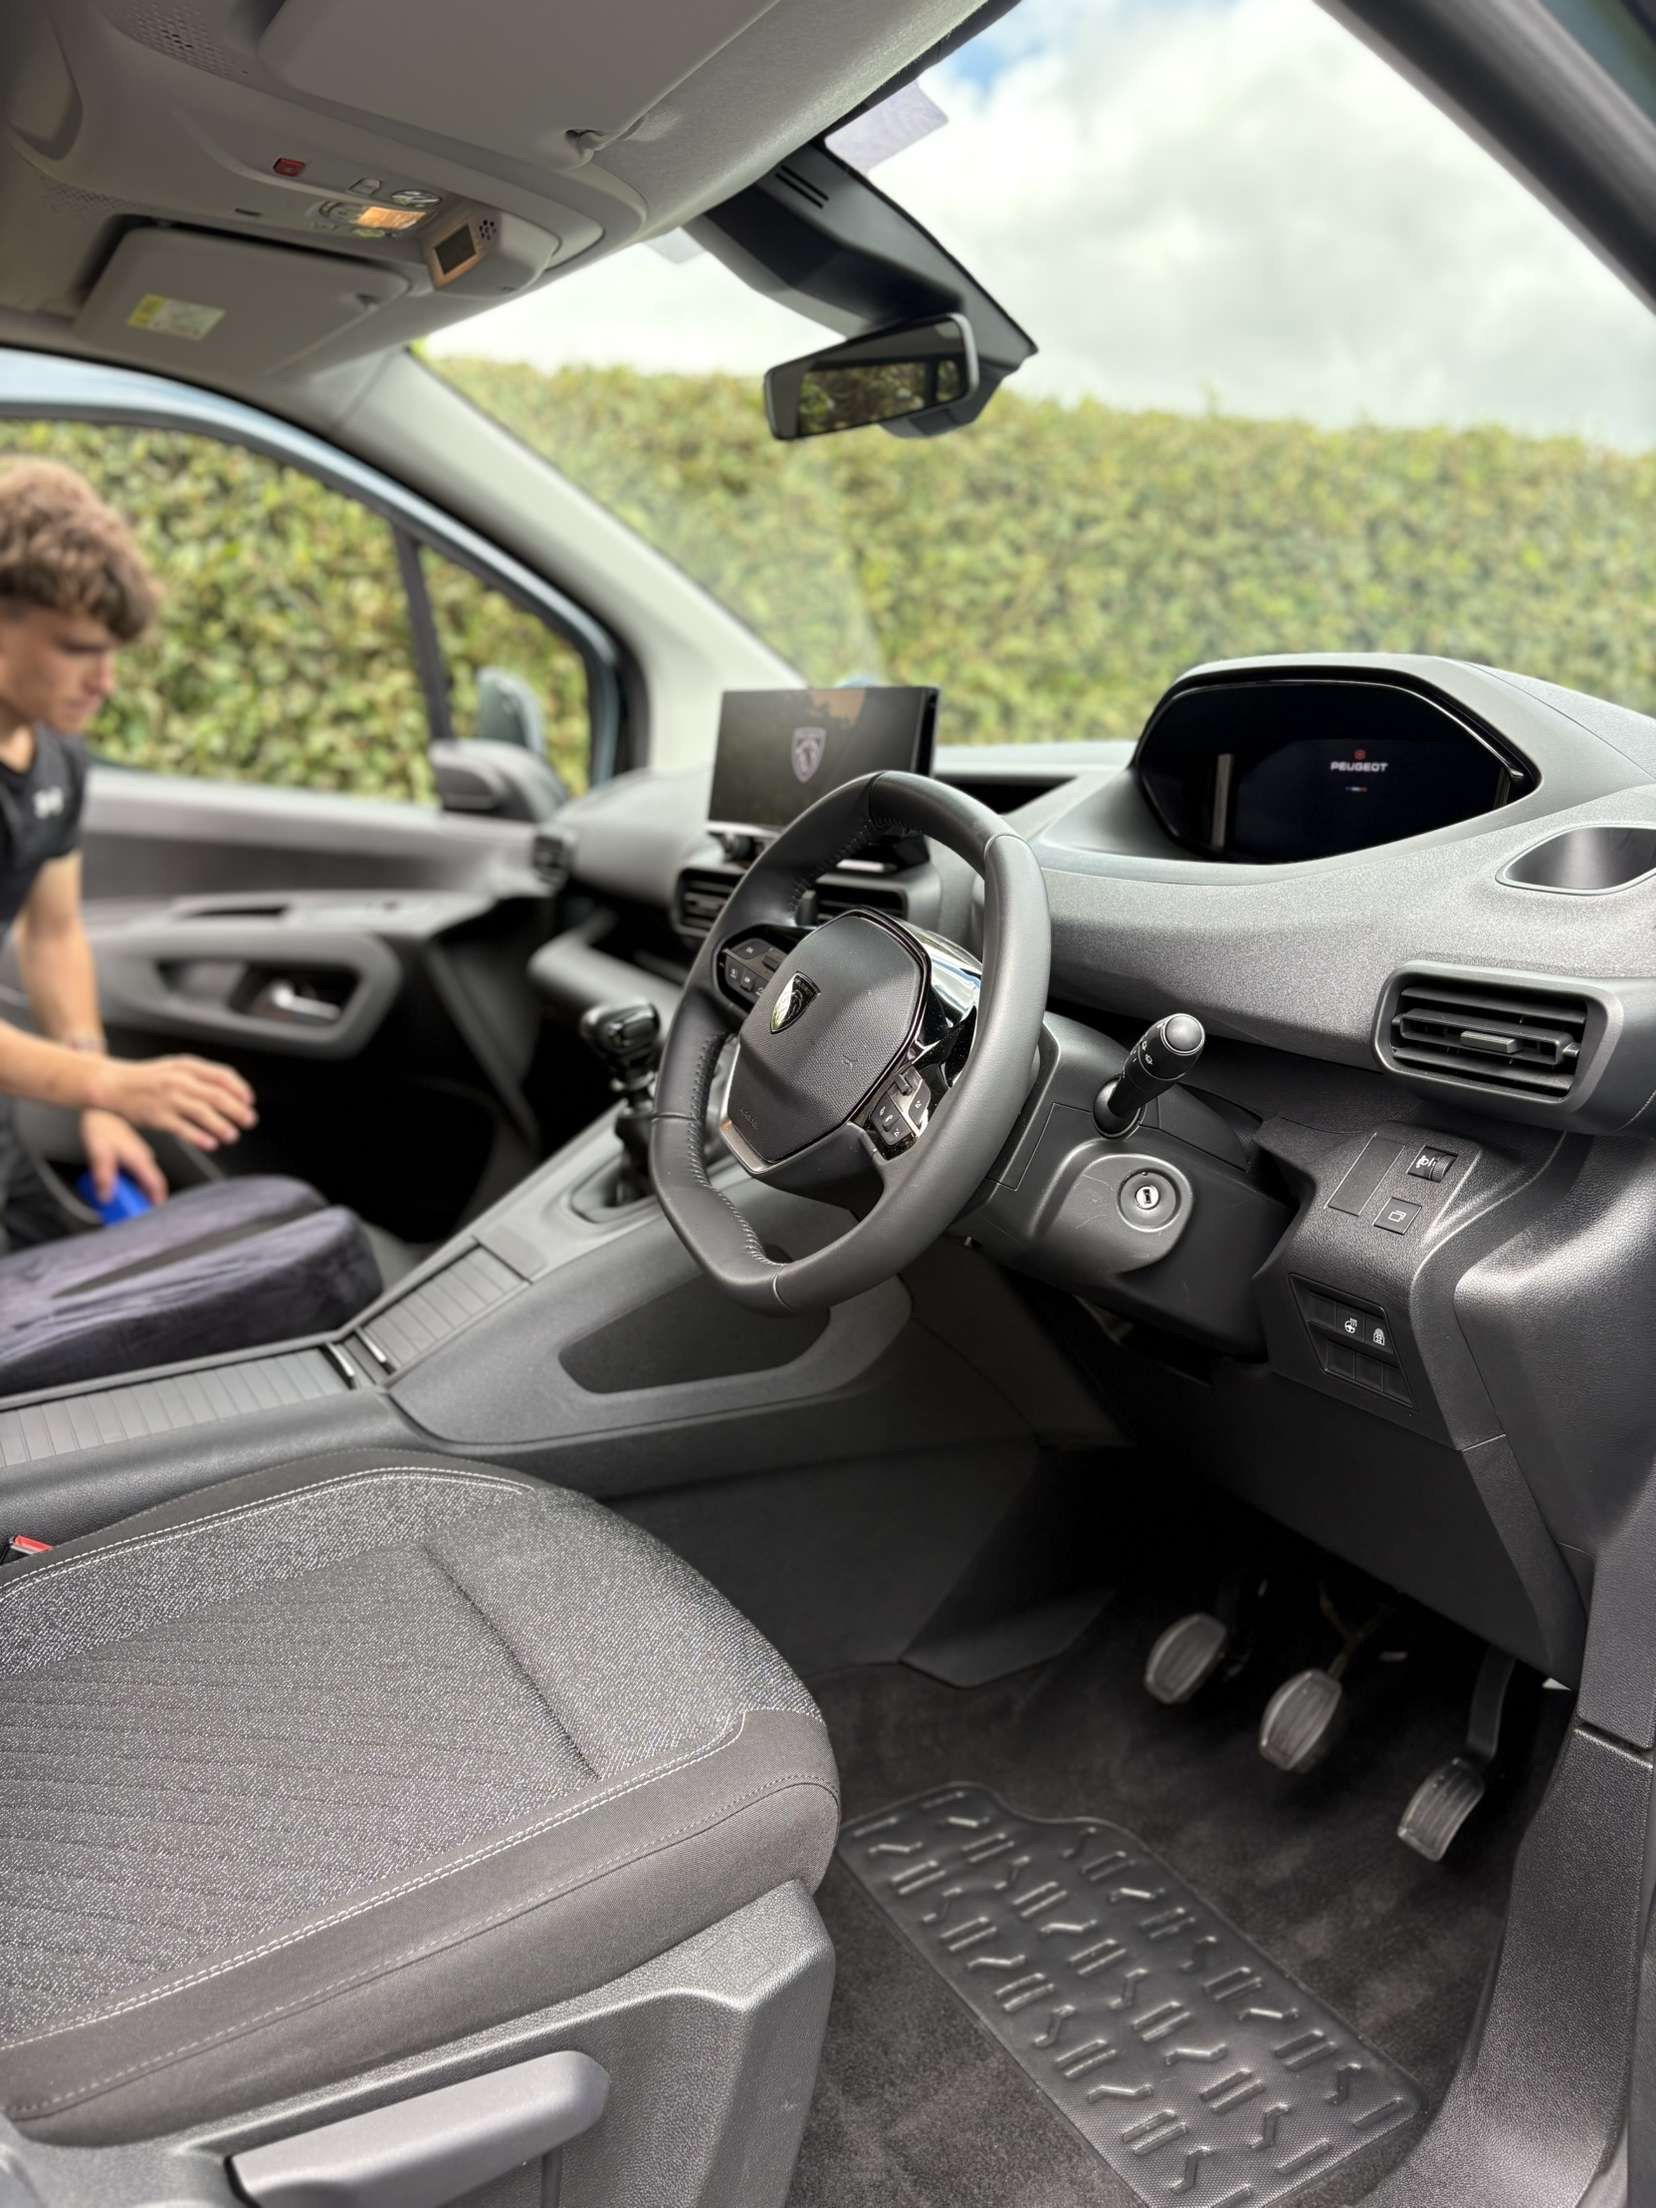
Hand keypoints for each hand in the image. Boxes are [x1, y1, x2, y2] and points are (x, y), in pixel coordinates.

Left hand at [80, 1109, 167, 1206]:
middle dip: (142, 1200)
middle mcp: (143, 1157)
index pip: (156, 1184)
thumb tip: (106, 1197)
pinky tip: (116, 1183)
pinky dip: (130, 1182)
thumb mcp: (99, 1153)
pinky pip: (136, 1172)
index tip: (155, 1213)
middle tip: (130, 1211)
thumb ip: (104, 1177)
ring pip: (142, 1178)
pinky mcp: (132, 1152)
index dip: (157, 1200)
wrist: (101, 1108)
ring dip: (134, 1191)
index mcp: (140, 1159)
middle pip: (149, 1185)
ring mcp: (139, 1154)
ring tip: (119, 1198)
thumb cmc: (102, 1126)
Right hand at [91, 1054, 256, 1151]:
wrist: (112, 1083)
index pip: (222, 1075)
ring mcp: (168, 1099)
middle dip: (238, 1110)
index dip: (240, 1089)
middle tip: (249, 1120)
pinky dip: (199, 1137)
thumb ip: (200, 1076)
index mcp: (186, 1066)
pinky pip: (183, 1129)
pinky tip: (211, 1144)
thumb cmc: (147, 1078)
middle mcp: (179, 1080)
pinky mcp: (157, 1117)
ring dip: (222, 1126)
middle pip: (217, 1096)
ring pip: (203, 1113)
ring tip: (233, 1136)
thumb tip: (231, 1090)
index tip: (249, 1101)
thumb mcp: (175, 1067)